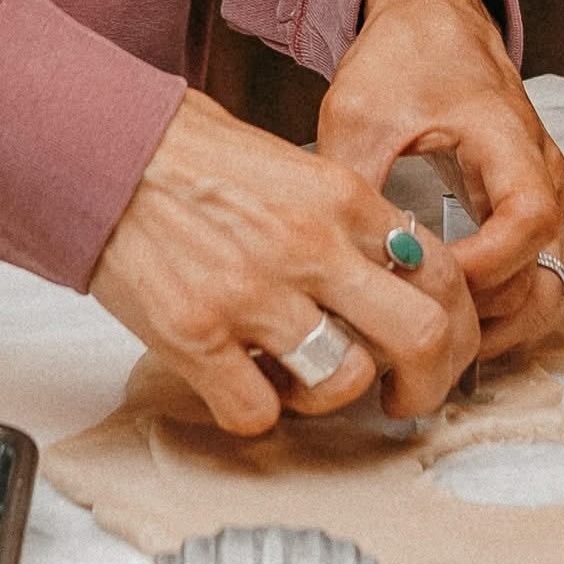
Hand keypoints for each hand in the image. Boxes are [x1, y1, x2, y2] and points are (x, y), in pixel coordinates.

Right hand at [88, 89, 478, 435]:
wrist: (108, 150)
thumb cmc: (194, 153)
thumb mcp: (295, 164)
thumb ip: (346, 220)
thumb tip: (388, 274)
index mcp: (340, 197)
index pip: (440, 269)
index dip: (456, 320)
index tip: (442, 343)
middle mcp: (309, 246)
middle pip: (421, 334)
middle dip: (430, 381)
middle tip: (409, 395)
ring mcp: (253, 296)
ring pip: (344, 382)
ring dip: (334, 395)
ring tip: (309, 379)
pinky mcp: (196, 339)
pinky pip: (258, 414)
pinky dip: (260, 411)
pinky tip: (248, 381)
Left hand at [316, 0, 563, 360]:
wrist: (431, 13)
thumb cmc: (405, 52)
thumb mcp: (361, 113)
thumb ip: (353, 185)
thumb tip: (335, 263)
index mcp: (508, 139)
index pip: (526, 222)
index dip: (483, 267)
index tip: (428, 282)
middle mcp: (537, 171)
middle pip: (549, 272)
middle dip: (493, 315)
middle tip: (428, 328)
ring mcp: (537, 191)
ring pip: (548, 284)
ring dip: (503, 322)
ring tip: (437, 334)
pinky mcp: (522, 204)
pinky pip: (534, 273)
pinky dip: (504, 306)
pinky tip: (451, 315)